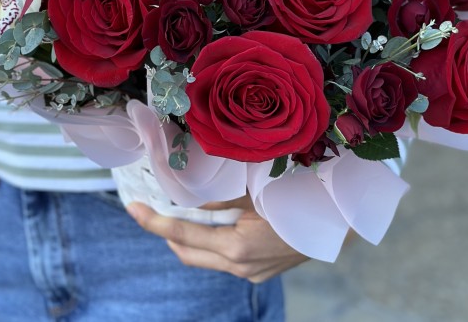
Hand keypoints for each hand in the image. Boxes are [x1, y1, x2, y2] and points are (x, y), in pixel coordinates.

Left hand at [127, 195, 308, 281]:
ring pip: (206, 258)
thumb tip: (191, 202)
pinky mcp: (258, 275)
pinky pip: (224, 261)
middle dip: (167, 232)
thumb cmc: (295, 198)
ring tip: (189, 214)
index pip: (183, 234)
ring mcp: (250, 274)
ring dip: (191, 238)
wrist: (334, 223)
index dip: (154, 221)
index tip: (133, 208)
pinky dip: (213, 243)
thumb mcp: (254, 192)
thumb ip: (219, 200)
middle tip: (155, 211)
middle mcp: (239, 266)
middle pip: (188, 253)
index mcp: (236, 246)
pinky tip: (221, 225)